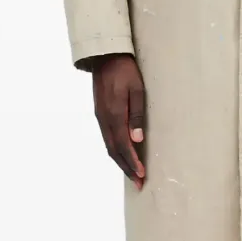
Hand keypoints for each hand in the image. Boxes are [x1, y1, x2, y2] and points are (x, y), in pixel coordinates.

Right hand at [90, 53, 146, 189]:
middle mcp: (104, 120)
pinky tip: (122, 156)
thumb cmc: (125, 71)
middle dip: (126, 168)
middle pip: (114, 151)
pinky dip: (115, 151)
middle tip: (138, 183)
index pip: (123, 145)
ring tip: (132, 174)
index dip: (132, 162)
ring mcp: (100, 118)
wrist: (105, 57)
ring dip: (120, 162)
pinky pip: (107, 138)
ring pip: (109, 146)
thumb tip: (136, 140)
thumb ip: (137, 115)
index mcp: (114, 114)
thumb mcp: (137, 90)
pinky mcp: (100, 115)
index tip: (141, 174)